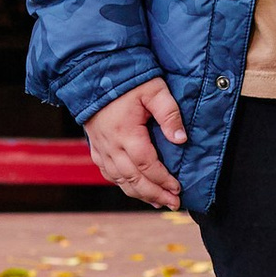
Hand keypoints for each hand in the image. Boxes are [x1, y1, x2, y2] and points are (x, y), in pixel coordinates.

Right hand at [83, 75, 184, 210]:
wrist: (93, 72)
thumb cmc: (127, 80)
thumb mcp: (154, 90)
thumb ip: (169, 114)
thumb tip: (182, 140)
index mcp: (126, 133)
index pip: (147, 165)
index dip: (163, 180)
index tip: (178, 188)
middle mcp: (111, 145)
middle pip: (133, 179)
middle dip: (155, 194)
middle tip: (173, 204)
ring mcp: (101, 148)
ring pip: (120, 180)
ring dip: (140, 194)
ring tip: (158, 202)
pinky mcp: (95, 147)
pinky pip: (108, 173)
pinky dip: (122, 185)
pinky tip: (134, 189)